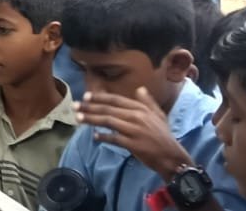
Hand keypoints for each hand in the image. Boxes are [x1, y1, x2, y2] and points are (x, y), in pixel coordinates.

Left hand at [76, 88, 193, 176]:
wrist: (171, 156)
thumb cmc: (163, 135)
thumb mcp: (159, 115)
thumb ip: (148, 102)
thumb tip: (140, 89)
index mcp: (141, 108)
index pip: (116, 100)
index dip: (100, 97)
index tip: (85, 96)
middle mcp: (137, 116)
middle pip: (109, 109)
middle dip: (89, 107)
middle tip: (74, 106)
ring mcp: (134, 130)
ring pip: (108, 121)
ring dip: (91, 119)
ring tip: (78, 118)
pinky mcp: (133, 144)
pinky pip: (114, 139)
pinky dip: (103, 137)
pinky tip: (94, 136)